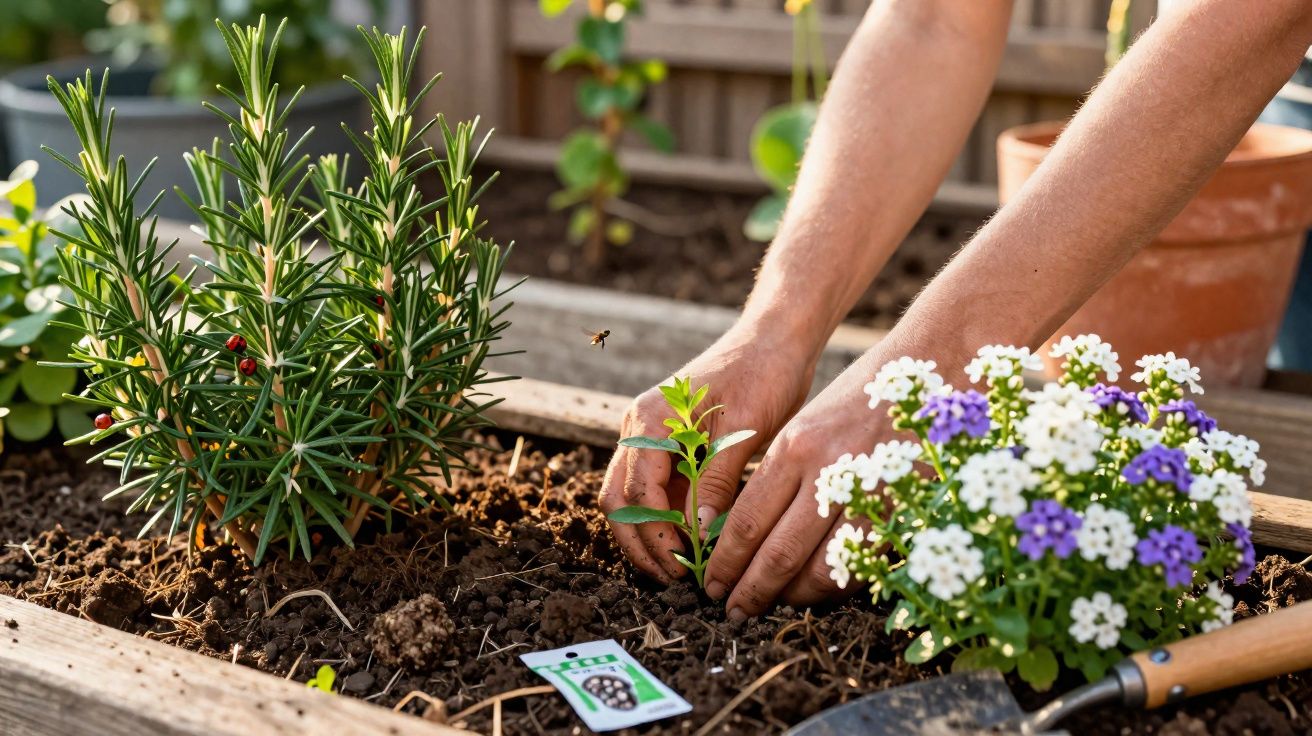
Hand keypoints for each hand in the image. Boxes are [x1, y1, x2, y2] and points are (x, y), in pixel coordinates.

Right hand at [600, 326, 815, 582]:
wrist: (774, 340)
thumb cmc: (764, 375)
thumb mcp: (744, 430)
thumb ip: (716, 481)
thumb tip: (698, 536)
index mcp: (650, 420)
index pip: (639, 494)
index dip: (658, 537)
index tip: (686, 569)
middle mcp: (638, 427)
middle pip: (618, 500)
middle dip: (641, 544)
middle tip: (674, 580)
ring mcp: (648, 435)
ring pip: (629, 498)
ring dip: (647, 535)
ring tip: (678, 569)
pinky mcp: (665, 443)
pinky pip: (652, 488)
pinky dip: (662, 518)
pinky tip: (688, 543)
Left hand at [703, 357, 894, 618]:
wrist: (934, 366)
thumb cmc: (861, 398)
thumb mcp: (809, 426)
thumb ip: (781, 476)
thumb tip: (749, 534)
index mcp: (795, 447)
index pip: (746, 522)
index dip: (725, 562)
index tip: (712, 584)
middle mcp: (828, 471)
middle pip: (777, 553)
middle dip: (750, 590)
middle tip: (734, 612)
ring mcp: (871, 493)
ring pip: (821, 569)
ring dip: (793, 598)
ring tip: (774, 607)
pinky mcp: (904, 508)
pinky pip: (864, 563)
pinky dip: (838, 587)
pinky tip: (819, 593)